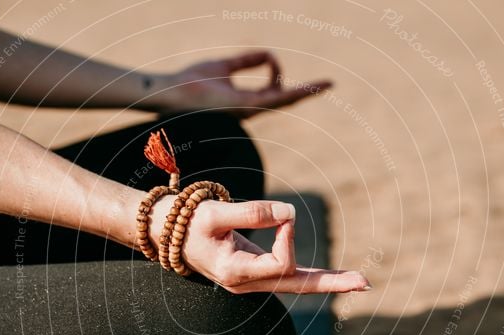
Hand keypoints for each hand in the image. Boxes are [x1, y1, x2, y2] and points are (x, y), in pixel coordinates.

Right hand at [149, 197, 370, 294]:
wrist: (169, 235)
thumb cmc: (187, 222)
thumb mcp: (214, 213)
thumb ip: (251, 212)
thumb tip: (290, 214)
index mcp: (235, 272)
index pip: (279, 260)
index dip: (287, 235)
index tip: (280, 214)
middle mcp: (246, 283)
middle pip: (297, 285)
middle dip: (331, 283)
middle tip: (365, 283)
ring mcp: (252, 281)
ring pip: (296, 283)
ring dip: (329, 281)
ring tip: (361, 281)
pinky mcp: (256, 271)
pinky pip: (289, 275)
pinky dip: (313, 276)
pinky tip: (336, 278)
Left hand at [156, 51, 331, 118]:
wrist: (173, 93)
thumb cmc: (192, 82)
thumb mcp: (225, 65)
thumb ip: (247, 61)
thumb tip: (270, 55)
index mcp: (244, 100)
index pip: (274, 92)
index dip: (289, 83)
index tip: (290, 69)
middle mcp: (249, 109)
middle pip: (285, 99)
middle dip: (307, 92)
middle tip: (329, 84)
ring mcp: (247, 111)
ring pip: (283, 101)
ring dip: (305, 93)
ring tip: (326, 84)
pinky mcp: (243, 108)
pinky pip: (272, 99)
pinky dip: (290, 91)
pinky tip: (304, 88)